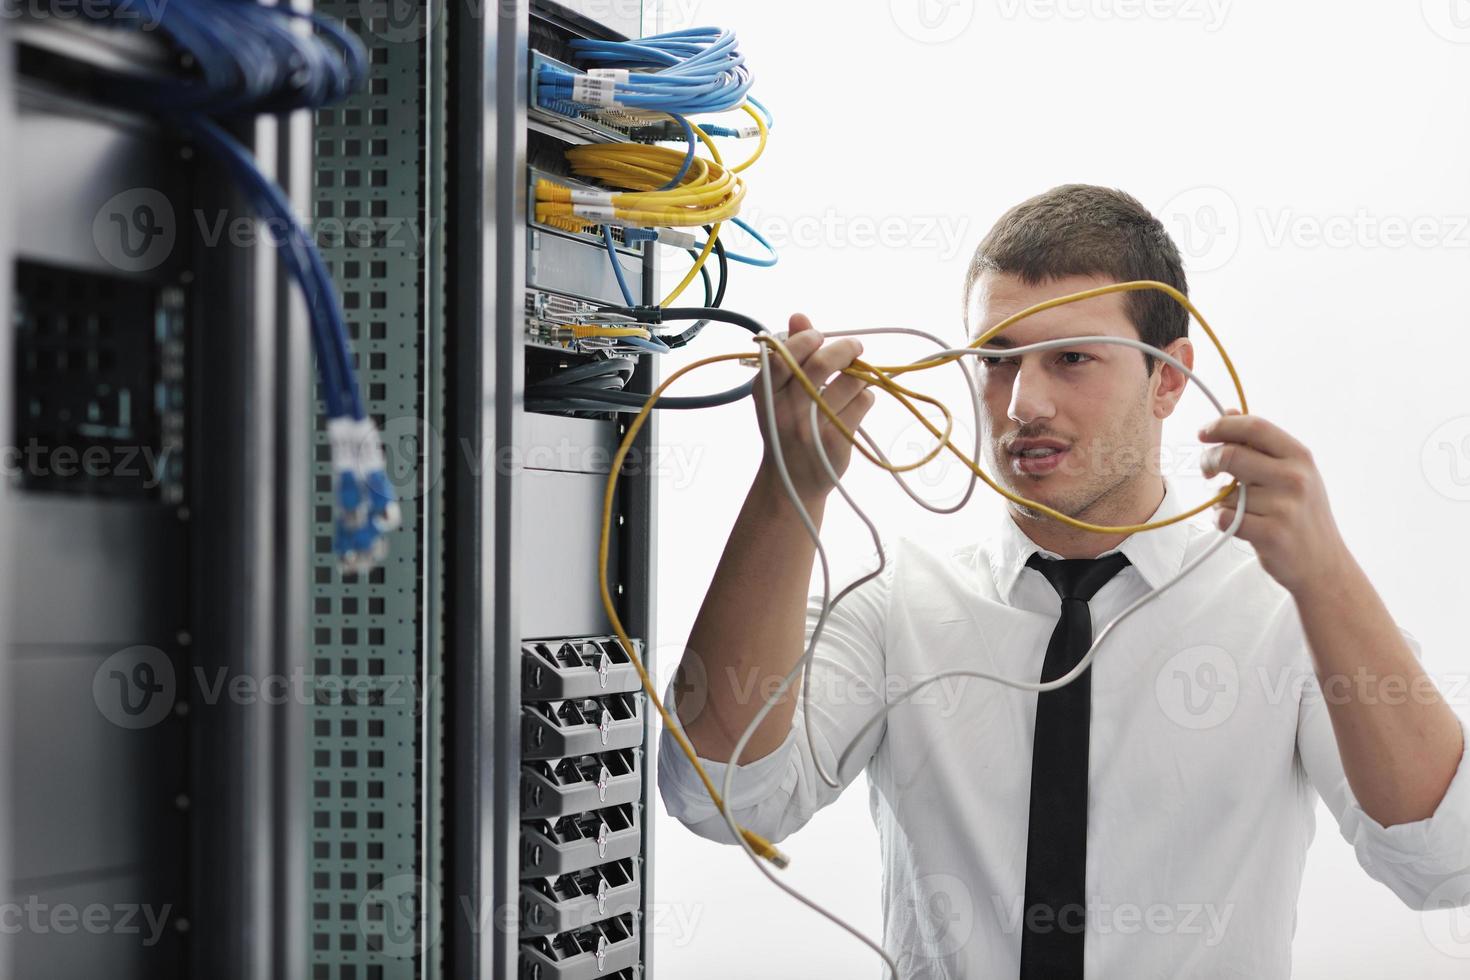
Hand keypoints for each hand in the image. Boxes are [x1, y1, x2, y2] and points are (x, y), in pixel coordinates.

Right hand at [755, 313, 874, 499]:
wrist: (792, 481)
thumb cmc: (786, 429)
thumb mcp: (778, 394)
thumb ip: (790, 354)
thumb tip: (799, 316)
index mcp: (765, 393)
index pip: (785, 354)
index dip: (807, 339)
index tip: (820, 337)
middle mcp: (785, 410)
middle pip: (823, 363)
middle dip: (846, 349)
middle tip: (856, 348)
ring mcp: (811, 427)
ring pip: (851, 382)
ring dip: (859, 377)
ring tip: (854, 384)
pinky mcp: (836, 441)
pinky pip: (863, 403)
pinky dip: (865, 398)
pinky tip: (855, 406)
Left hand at [1199, 409, 1347, 592]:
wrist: (1324, 565)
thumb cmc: (1301, 515)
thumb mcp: (1291, 473)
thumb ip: (1260, 445)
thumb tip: (1229, 412)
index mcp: (1300, 456)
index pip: (1255, 427)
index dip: (1222, 425)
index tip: (1204, 433)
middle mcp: (1295, 477)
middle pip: (1231, 454)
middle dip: (1208, 461)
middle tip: (1207, 471)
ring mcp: (1285, 506)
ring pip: (1224, 492)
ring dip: (1220, 501)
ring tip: (1241, 510)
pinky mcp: (1271, 533)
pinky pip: (1224, 517)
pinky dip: (1222, 521)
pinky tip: (1240, 526)